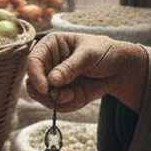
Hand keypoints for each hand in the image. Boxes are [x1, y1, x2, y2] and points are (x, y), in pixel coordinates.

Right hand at [25, 33, 148, 112]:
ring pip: (41, 96)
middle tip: (60, 96)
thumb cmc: (103, 52)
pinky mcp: (60, 93)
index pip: (33, 60)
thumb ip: (70, 67)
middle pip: (32, 81)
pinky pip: (54, 105)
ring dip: (56, 100)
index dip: (35, 74)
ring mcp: (53, 80)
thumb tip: (52, 80)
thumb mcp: (88, 55)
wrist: (118, 69)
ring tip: (73, 94)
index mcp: (50, 45)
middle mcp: (47, 63)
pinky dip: (65, 104)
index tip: (45, 88)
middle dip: (44, 92)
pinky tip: (77, 96)